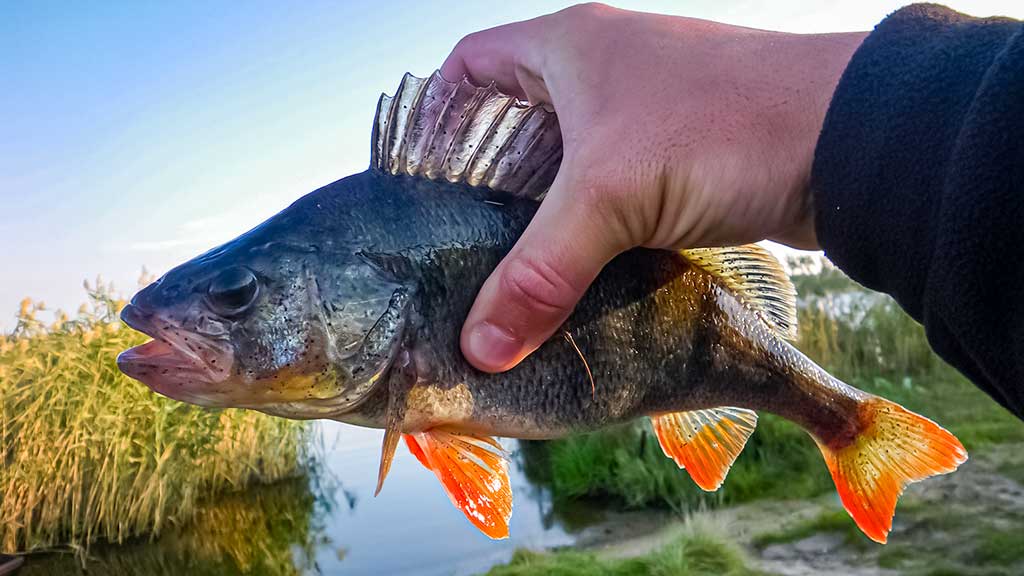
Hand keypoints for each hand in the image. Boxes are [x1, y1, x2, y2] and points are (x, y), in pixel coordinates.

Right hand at [444, 3, 865, 372]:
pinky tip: (574, 275)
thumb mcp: (611, 197)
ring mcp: (642, 112)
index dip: (437, 120)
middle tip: (459, 249)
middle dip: (485, 186)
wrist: (849, 143)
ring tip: (508, 274)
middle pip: (512, 126)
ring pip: (565, 166)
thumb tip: (479, 347)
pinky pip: (610, 191)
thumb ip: (539, 272)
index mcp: (568, 46)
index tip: (421, 187)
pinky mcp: (676, 156)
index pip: (470, 68)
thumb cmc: (721, 130)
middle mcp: (601, 70)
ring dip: (541, 216)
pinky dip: (590, 229)